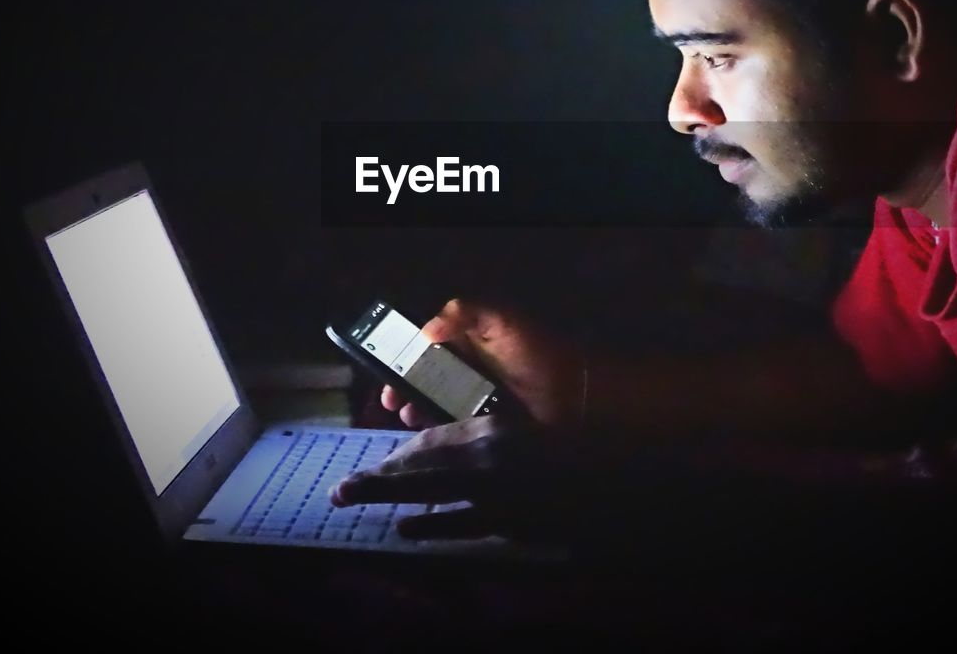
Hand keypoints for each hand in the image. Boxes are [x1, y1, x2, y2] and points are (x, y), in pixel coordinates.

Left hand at [330, 415, 591, 543]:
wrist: (613, 486)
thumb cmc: (571, 457)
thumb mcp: (524, 441)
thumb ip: (487, 444)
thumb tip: (446, 455)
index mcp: (494, 430)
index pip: (434, 441)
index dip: (402, 455)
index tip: (381, 467)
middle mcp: (489, 453)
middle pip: (420, 462)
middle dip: (379, 474)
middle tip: (342, 489)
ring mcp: (497, 488)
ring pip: (431, 487)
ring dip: (387, 492)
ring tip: (351, 497)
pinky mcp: (509, 519)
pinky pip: (462, 521)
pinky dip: (432, 524)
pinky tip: (405, 527)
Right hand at [383, 298, 584, 428]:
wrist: (575, 400)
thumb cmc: (538, 355)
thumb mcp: (503, 322)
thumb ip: (465, 314)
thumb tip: (426, 330)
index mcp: (471, 339)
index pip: (427, 346)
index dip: (405, 358)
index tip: (388, 373)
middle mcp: (469, 367)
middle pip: (425, 377)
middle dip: (404, 388)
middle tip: (393, 403)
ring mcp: (475, 398)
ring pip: (434, 403)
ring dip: (416, 410)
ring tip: (409, 418)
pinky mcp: (483, 425)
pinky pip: (452, 425)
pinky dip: (437, 429)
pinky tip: (428, 435)